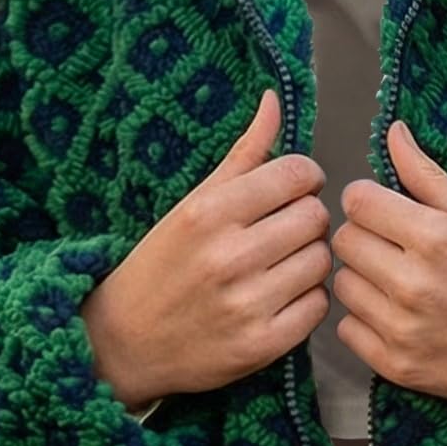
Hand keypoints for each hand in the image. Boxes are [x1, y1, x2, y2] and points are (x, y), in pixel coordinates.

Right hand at [80, 88, 333, 406]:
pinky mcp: (262, 345)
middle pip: (315, 216)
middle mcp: (228, 256)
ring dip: (308, 259)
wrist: (124, 342)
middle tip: (282, 231)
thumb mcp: (194, 202)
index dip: (303, 179)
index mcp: (209, 212)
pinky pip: (319, 306)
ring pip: (322, 260)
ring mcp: (246, 304)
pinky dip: (306, 300)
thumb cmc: (162, 263)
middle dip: (305, 219)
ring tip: (278, 264)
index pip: (297, 174)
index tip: (291, 191)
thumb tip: (274, 100)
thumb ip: (243, 153)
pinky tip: (279, 297)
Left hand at [330, 118, 446, 410]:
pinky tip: (397, 315)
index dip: (370, 200)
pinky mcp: (397, 365)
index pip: (357, 201)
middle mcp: (413, 284)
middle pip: (345, 241)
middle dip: (366, 236)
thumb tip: (393, 132)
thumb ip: (427, 174)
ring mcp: (402, 328)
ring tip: (399, 282)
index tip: (387, 210)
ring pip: (342, 284)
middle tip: (396, 247)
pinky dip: (365, 320)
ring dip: (363, 278)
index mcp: (435, 237)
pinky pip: (347, 329)